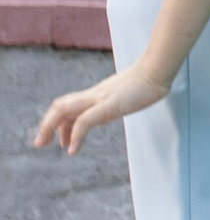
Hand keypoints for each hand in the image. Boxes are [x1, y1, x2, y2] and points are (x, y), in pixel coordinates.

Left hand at [32, 65, 162, 155]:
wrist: (158, 69)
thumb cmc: (149, 81)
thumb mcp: (126, 96)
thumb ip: (113, 105)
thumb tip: (105, 117)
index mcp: (98, 94)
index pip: (70, 105)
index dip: (59, 122)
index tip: (60, 140)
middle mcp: (94, 95)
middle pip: (61, 106)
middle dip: (46, 125)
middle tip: (39, 143)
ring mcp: (100, 99)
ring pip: (65, 110)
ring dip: (50, 127)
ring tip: (44, 144)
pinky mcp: (109, 105)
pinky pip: (85, 120)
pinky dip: (76, 135)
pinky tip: (72, 150)